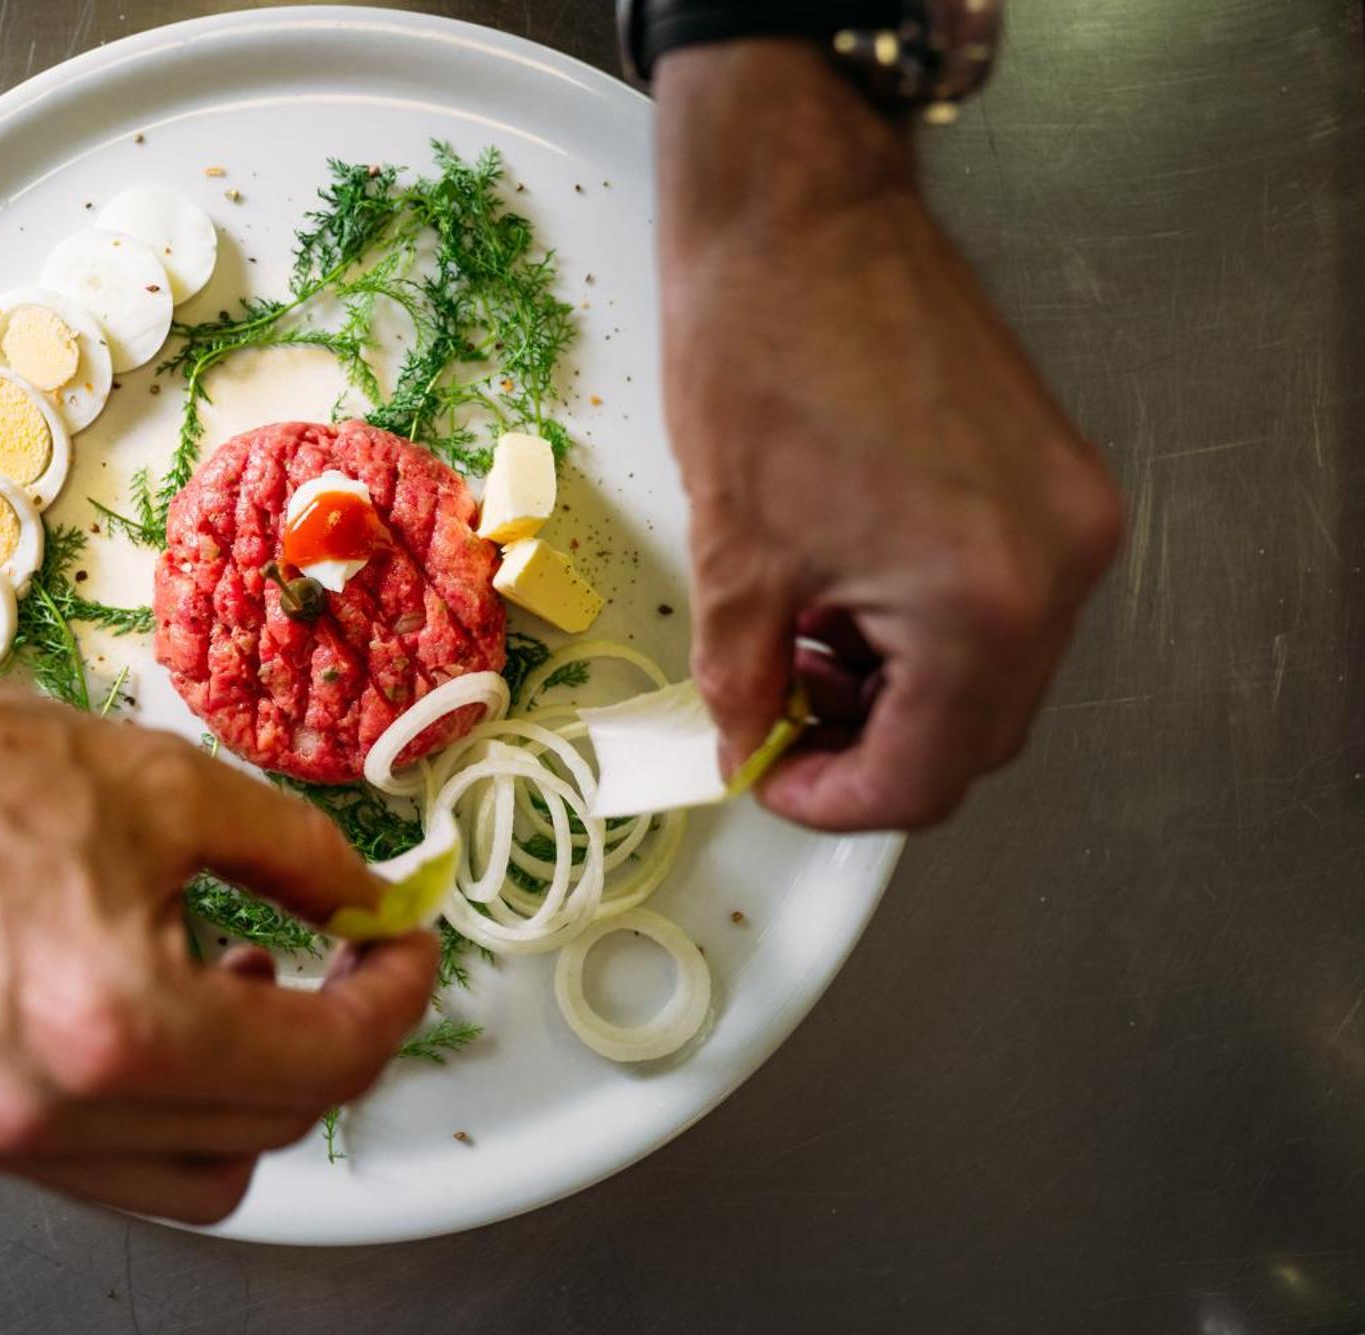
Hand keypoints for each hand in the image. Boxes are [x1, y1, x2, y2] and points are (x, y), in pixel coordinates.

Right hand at [0, 674, 435, 1223]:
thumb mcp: (171, 784)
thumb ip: (297, 854)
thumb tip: (365, 897)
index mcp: (119, 1024)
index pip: (322, 1064)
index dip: (393, 1001)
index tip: (403, 952)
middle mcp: (57, 1109)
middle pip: (271, 1131)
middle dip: (332, 1043)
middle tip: (343, 965)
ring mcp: (0, 1135)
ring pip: (193, 1177)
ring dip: (247, 1097)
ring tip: (234, 988)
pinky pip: (106, 1164)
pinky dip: (161, 1108)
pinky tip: (151, 1014)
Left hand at [654, 43, 1123, 830]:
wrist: (801, 219)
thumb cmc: (762, 356)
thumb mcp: (734, 554)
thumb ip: (744, 679)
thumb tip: (747, 744)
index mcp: (985, 604)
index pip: (926, 773)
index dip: (836, 800)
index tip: (772, 782)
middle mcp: (1059, 568)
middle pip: (977, 734)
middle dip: (871, 747)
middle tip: (779, 724)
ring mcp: (1072, 516)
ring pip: (996, 672)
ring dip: (900, 688)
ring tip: (801, 645)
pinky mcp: (1059, 475)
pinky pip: (1008, 599)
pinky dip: (931, 625)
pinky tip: (849, 593)